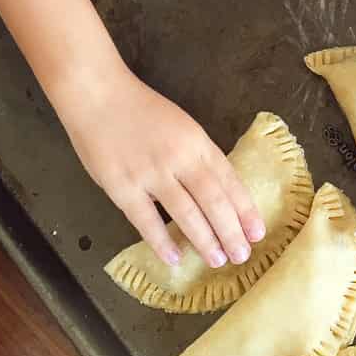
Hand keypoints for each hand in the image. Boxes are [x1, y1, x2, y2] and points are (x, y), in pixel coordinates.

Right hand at [57, 67, 264, 268]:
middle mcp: (179, 158)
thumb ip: (197, 157)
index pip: (229, 180)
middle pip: (213, 200)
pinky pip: (146, 220)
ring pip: (186, 213)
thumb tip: (214, 192)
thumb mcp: (181, 126)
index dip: (244, 208)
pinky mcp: (122, 187)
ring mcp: (150, 174)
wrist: (98, 95)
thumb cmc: (140, 110)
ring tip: (218, 260)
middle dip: (231, 231)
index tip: (257, 232)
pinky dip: (161, 241)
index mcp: (197, 142)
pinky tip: (174, 258)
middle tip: (242, 255)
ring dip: (204, 240)